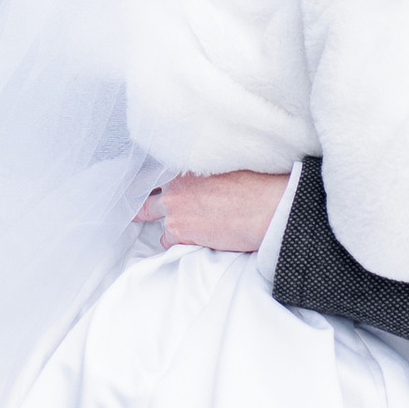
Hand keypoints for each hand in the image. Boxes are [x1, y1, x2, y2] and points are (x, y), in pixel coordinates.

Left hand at [134, 170, 289, 253]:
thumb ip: (202, 172)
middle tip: (141, 210)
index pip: (155, 173)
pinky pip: (167, 240)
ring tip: (187, 227)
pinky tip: (195, 239)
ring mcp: (174, 208)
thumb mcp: (224, 167)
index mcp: (184, 165)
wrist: (267, 208)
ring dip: (169, 224)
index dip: (154, 184)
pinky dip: (178, 242)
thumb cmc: (255, 186)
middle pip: (146, 196)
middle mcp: (174, 184)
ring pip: (155, 219)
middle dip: (145, 204)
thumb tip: (200, 179)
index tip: (152, 189)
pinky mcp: (179, 231)